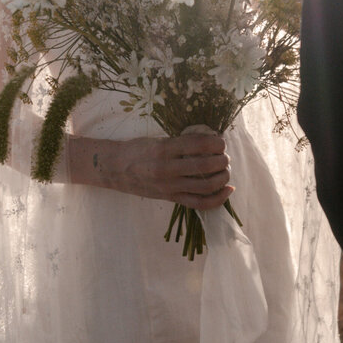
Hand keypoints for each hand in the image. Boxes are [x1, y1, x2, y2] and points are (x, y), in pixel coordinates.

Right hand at [92, 129, 232, 209]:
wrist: (115, 169)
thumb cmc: (137, 150)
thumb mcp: (157, 139)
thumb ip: (180, 141)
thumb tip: (209, 139)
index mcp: (163, 149)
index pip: (199, 144)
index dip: (216, 142)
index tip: (220, 141)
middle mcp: (167, 169)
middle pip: (205, 165)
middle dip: (222, 160)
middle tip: (224, 156)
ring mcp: (169, 187)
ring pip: (206, 186)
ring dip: (222, 177)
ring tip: (225, 170)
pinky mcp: (170, 198)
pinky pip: (199, 203)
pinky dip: (218, 199)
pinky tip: (228, 190)